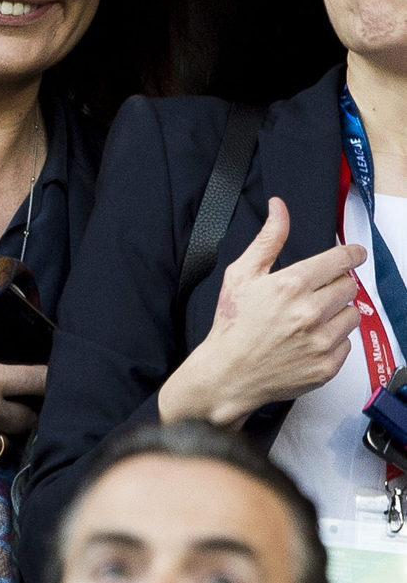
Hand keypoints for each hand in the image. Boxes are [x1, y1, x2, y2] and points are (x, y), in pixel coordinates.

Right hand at [158, 197, 365, 425]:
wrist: (227, 374)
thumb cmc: (232, 325)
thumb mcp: (241, 275)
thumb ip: (268, 239)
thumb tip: (279, 208)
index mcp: (291, 285)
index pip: (341, 260)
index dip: (351, 254)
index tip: (355, 254)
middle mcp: (310, 312)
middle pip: (349, 286)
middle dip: (336, 285)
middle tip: (315, 294)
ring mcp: (320, 341)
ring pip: (352, 314)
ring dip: (337, 313)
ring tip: (310, 319)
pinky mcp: (325, 366)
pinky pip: (347, 344)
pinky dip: (333, 341)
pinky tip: (308, 341)